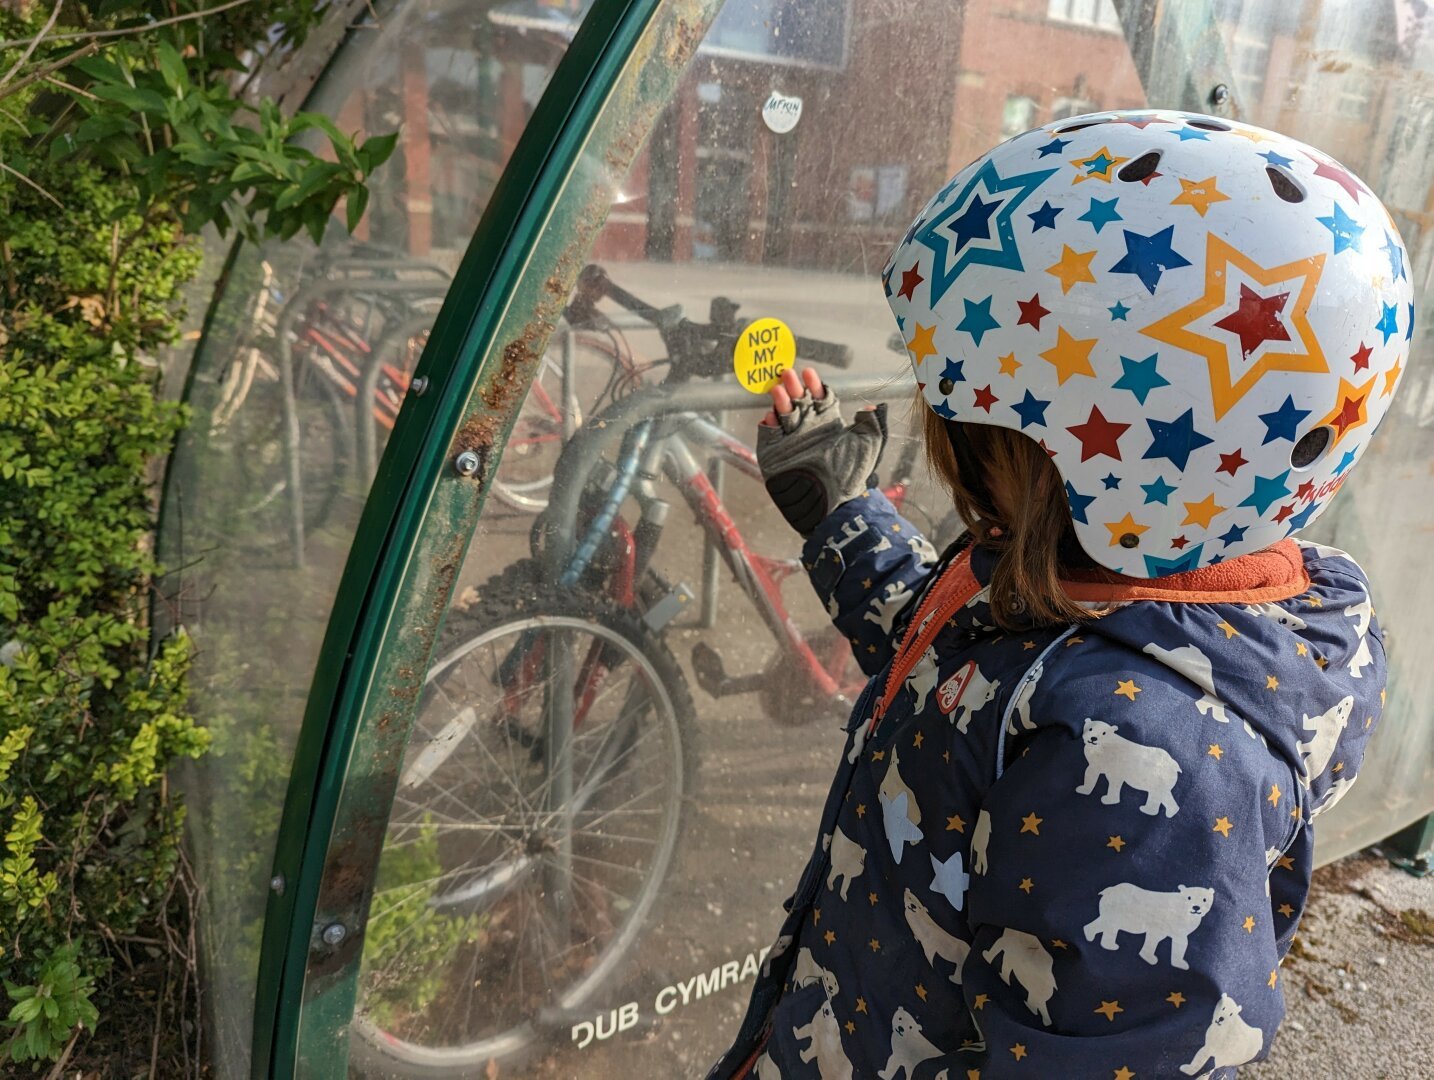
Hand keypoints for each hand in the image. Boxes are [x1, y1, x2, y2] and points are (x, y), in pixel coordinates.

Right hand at [755, 366, 886, 535]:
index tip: (809, 373)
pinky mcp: (774, 454)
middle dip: (793, 387)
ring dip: (779, 400)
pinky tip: (771, 416)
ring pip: (782, 413)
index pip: (818, 397)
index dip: (814, 385)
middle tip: (788, 373)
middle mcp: (807, 428)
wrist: (831, 503)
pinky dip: (768, 424)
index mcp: (827, 423)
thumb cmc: (851, 476)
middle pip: (798, 400)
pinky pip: (768, 435)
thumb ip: (872, 424)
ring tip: (778, 389)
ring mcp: (790, 440)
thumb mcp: (868, 446)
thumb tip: (873, 406)